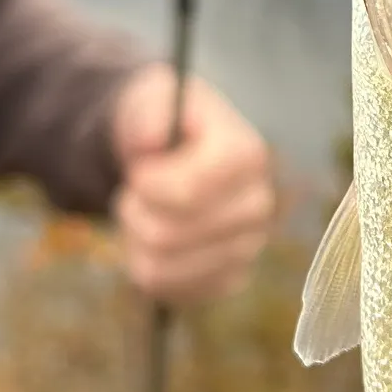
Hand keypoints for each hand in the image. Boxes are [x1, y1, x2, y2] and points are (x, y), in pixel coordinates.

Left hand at [111, 65, 274, 303]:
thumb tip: (150, 141)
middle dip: (134, 211)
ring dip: (135, 238)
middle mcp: (257, 204)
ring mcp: (247, 246)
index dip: (146, 184)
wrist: (172, 151)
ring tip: (144, 211)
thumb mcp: (149, 100)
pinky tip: (156, 236)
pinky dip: (147, 265)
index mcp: (248, 155)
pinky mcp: (229, 278)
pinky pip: (169, 292)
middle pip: (168, 235)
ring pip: (161, 268)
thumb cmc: (162, 122)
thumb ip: (146, 113)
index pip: (186, 194)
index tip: (138, 168)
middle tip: (136, 189)